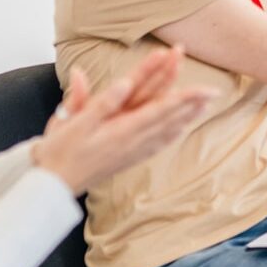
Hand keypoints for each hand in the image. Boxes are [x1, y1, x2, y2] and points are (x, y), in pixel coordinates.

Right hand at [34, 48, 209, 196]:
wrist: (52, 184)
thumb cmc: (58, 150)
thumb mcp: (72, 122)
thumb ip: (100, 102)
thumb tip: (125, 82)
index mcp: (120, 129)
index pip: (159, 108)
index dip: (183, 97)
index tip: (203, 87)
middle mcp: (131, 141)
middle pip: (169, 118)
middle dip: (192, 103)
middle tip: (214, 91)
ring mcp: (131, 151)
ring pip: (167, 131)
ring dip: (188, 117)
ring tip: (206, 105)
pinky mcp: (128, 158)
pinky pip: (157, 145)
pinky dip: (173, 134)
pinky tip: (182, 129)